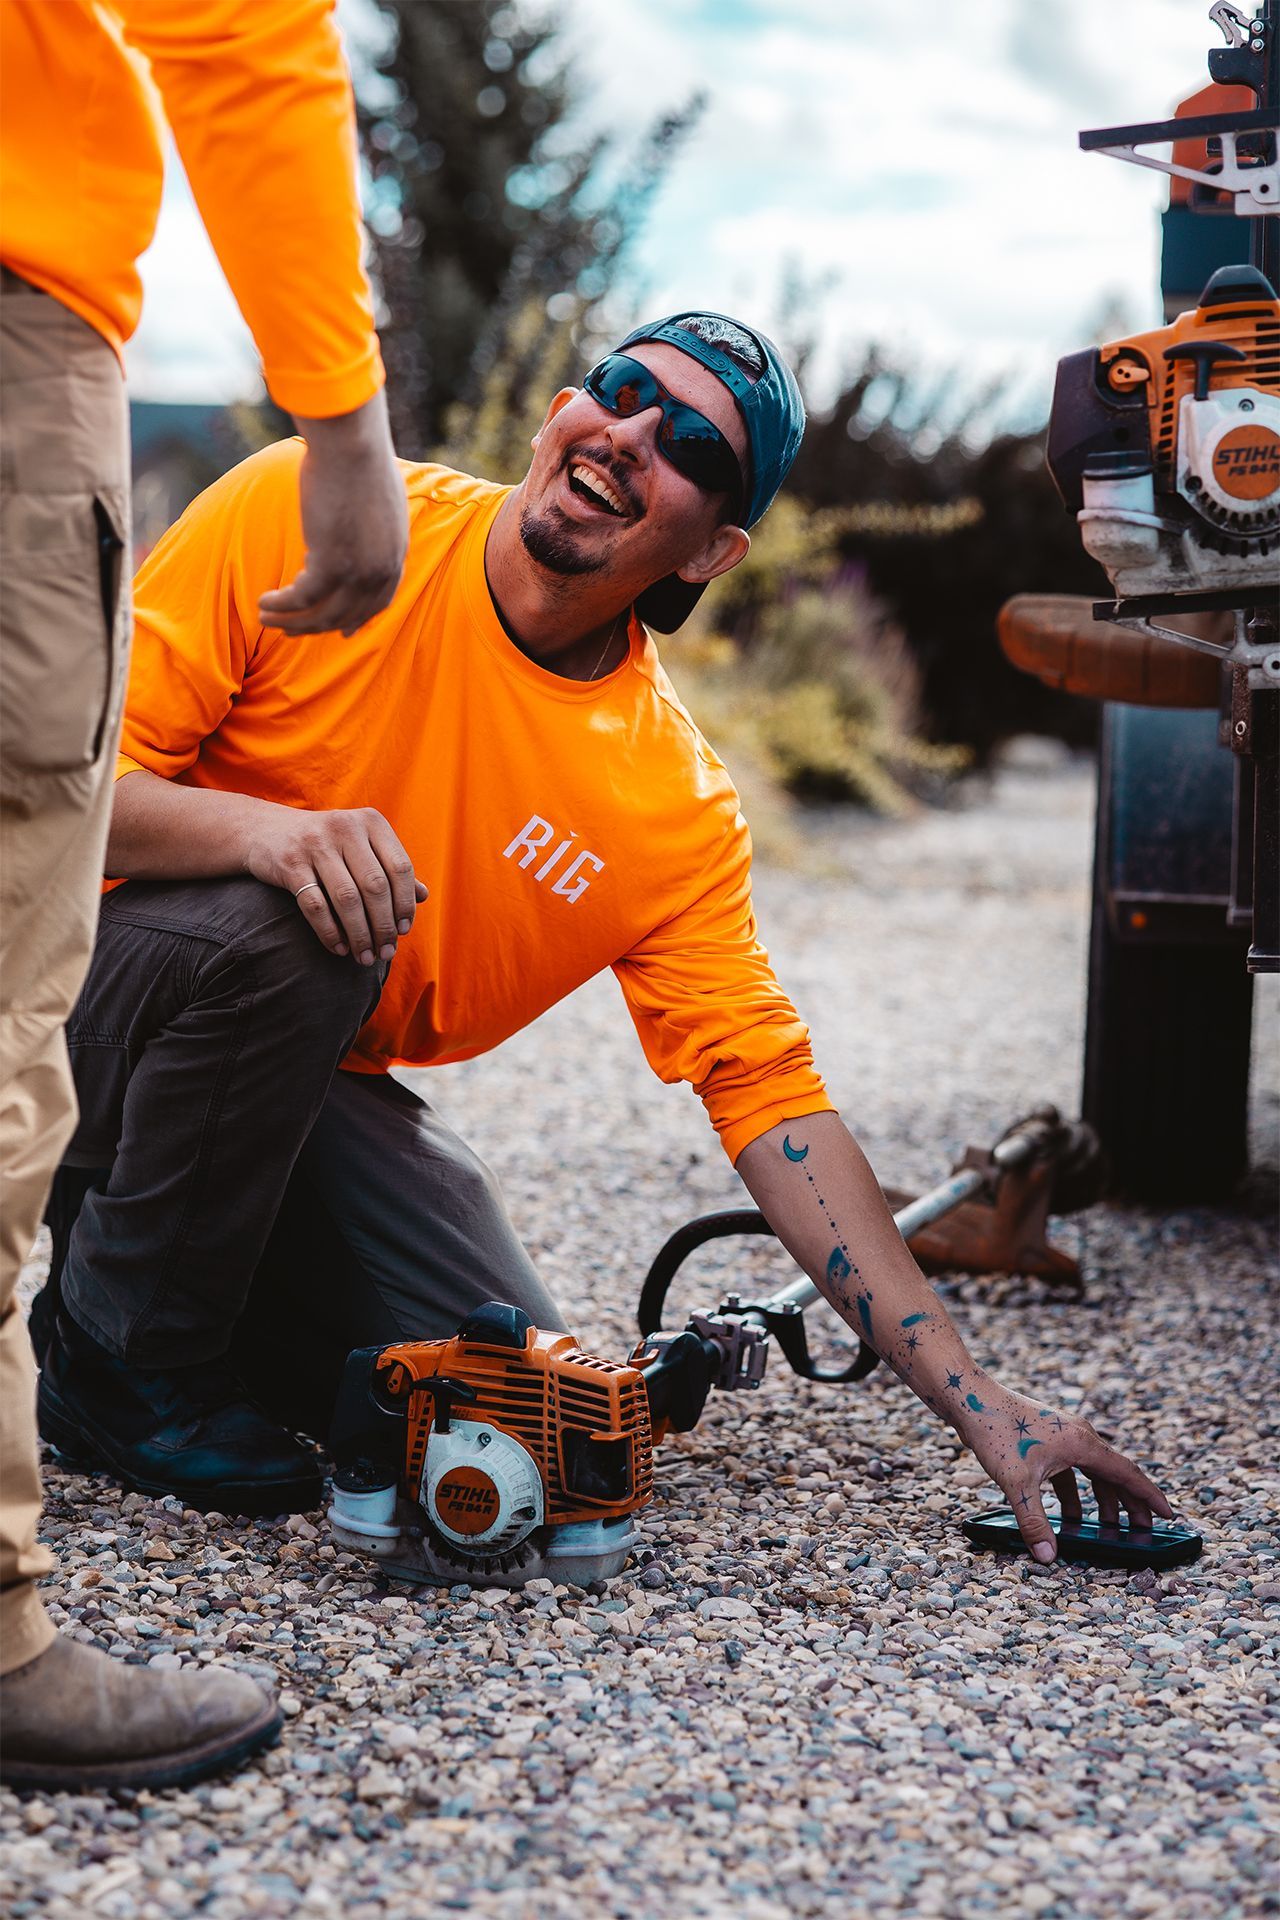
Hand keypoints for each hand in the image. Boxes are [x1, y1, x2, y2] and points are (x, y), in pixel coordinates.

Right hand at [244, 802, 426, 964]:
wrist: (265, 831)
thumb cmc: (326, 844)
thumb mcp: (360, 846)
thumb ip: (389, 868)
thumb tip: (423, 895)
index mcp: (371, 822)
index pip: (400, 867)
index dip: (405, 903)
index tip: (404, 931)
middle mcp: (345, 828)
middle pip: (375, 887)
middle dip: (383, 926)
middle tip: (385, 952)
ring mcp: (315, 844)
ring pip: (347, 899)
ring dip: (359, 935)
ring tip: (365, 957)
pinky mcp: (289, 863)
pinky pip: (315, 906)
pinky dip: (330, 932)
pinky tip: (339, 949)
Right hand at [258, 390, 408, 636]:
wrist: (352, 446)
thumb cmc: (361, 459)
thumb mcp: (379, 500)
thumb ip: (375, 526)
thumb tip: (357, 527)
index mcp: (395, 554)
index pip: (380, 602)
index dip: (358, 620)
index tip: (343, 631)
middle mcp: (381, 570)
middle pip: (348, 615)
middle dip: (316, 627)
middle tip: (290, 629)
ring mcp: (358, 571)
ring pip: (322, 614)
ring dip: (292, 622)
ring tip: (267, 618)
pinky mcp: (330, 564)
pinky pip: (301, 598)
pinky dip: (281, 604)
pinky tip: (263, 602)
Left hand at [958, 1383, 1172, 1563]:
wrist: (969, 1396)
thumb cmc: (996, 1431)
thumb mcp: (1017, 1482)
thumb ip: (1034, 1522)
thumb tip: (1048, 1557)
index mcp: (1084, 1444)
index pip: (1129, 1474)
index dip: (1150, 1498)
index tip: (1170, 1516)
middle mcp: (1079, 1437)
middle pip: (1115, 1475)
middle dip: (1129, 1506)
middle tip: (1141, 1534)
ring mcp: (1062, 1436)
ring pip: (1093, 1473)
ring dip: (1101, 1500)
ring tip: (1105, 1529)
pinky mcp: (1045, 1439)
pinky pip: (1071, 1470)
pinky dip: (1075, 1493)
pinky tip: (1069, 1515)